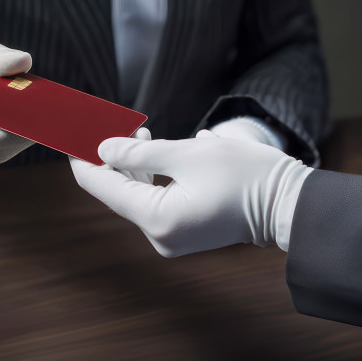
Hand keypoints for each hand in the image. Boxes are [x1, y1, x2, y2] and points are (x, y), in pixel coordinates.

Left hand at [69, 130, 312, 255]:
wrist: (288, 203)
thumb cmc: (244, 175)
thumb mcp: (187, 153)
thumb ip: (140, 151)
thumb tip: (102, 148)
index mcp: (156, 218)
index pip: (101, 186)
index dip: (83, 157)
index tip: (72, 132)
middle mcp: (158, 236)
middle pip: (117, 192)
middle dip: (112, 157)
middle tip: (115, 122)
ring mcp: (171, 238)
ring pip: (135, 195)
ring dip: (133, 164)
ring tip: (142, 131)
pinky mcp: (183, 233)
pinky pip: (154, 202)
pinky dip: (150, 178)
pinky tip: (156, 151)